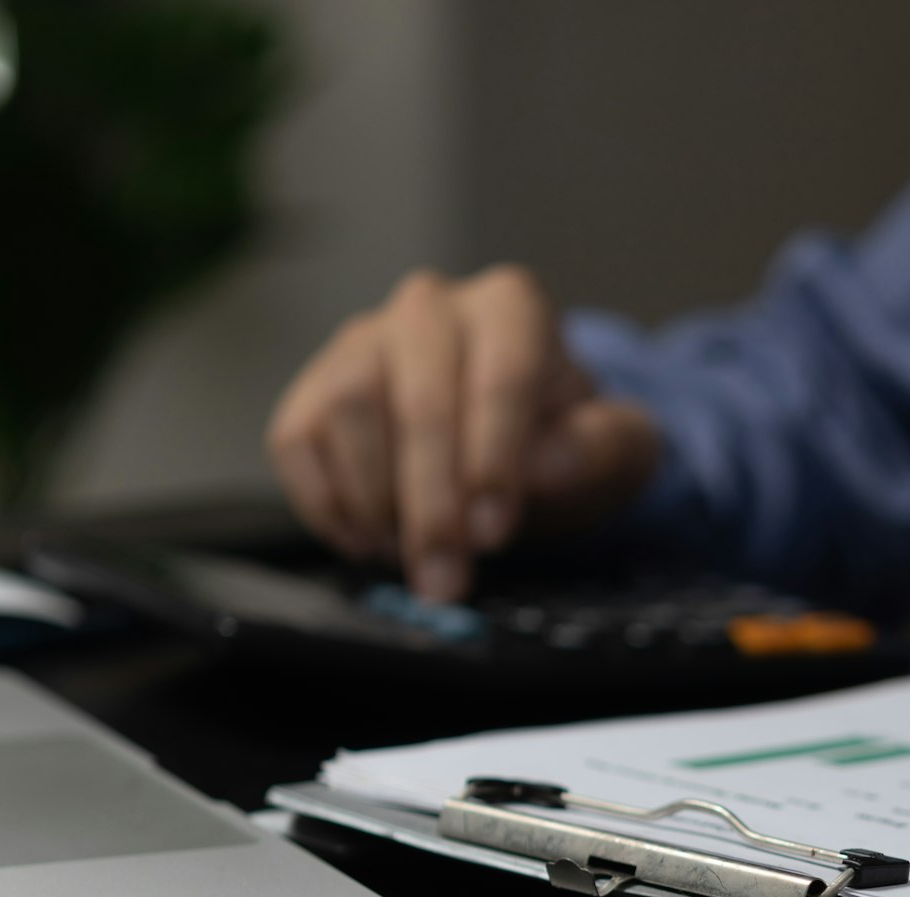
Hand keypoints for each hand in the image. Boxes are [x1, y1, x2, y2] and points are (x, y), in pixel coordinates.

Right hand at [266, 265, 661, 601]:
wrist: (514, 442)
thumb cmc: (562, 441)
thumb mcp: (610, 449)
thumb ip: (595, 451)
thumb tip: (543, 468)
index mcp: (511, 308)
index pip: (501, 375)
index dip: (494, 459)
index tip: (492, 532)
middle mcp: (430, 308)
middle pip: (420, 401)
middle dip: (432, 504)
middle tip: (445, 575)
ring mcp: (362, 342)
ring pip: (350, 412)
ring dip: (378, 503)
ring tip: (413, 555)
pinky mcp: (314, 387)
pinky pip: (298, 439)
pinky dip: (327, 503)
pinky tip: (370, 540)